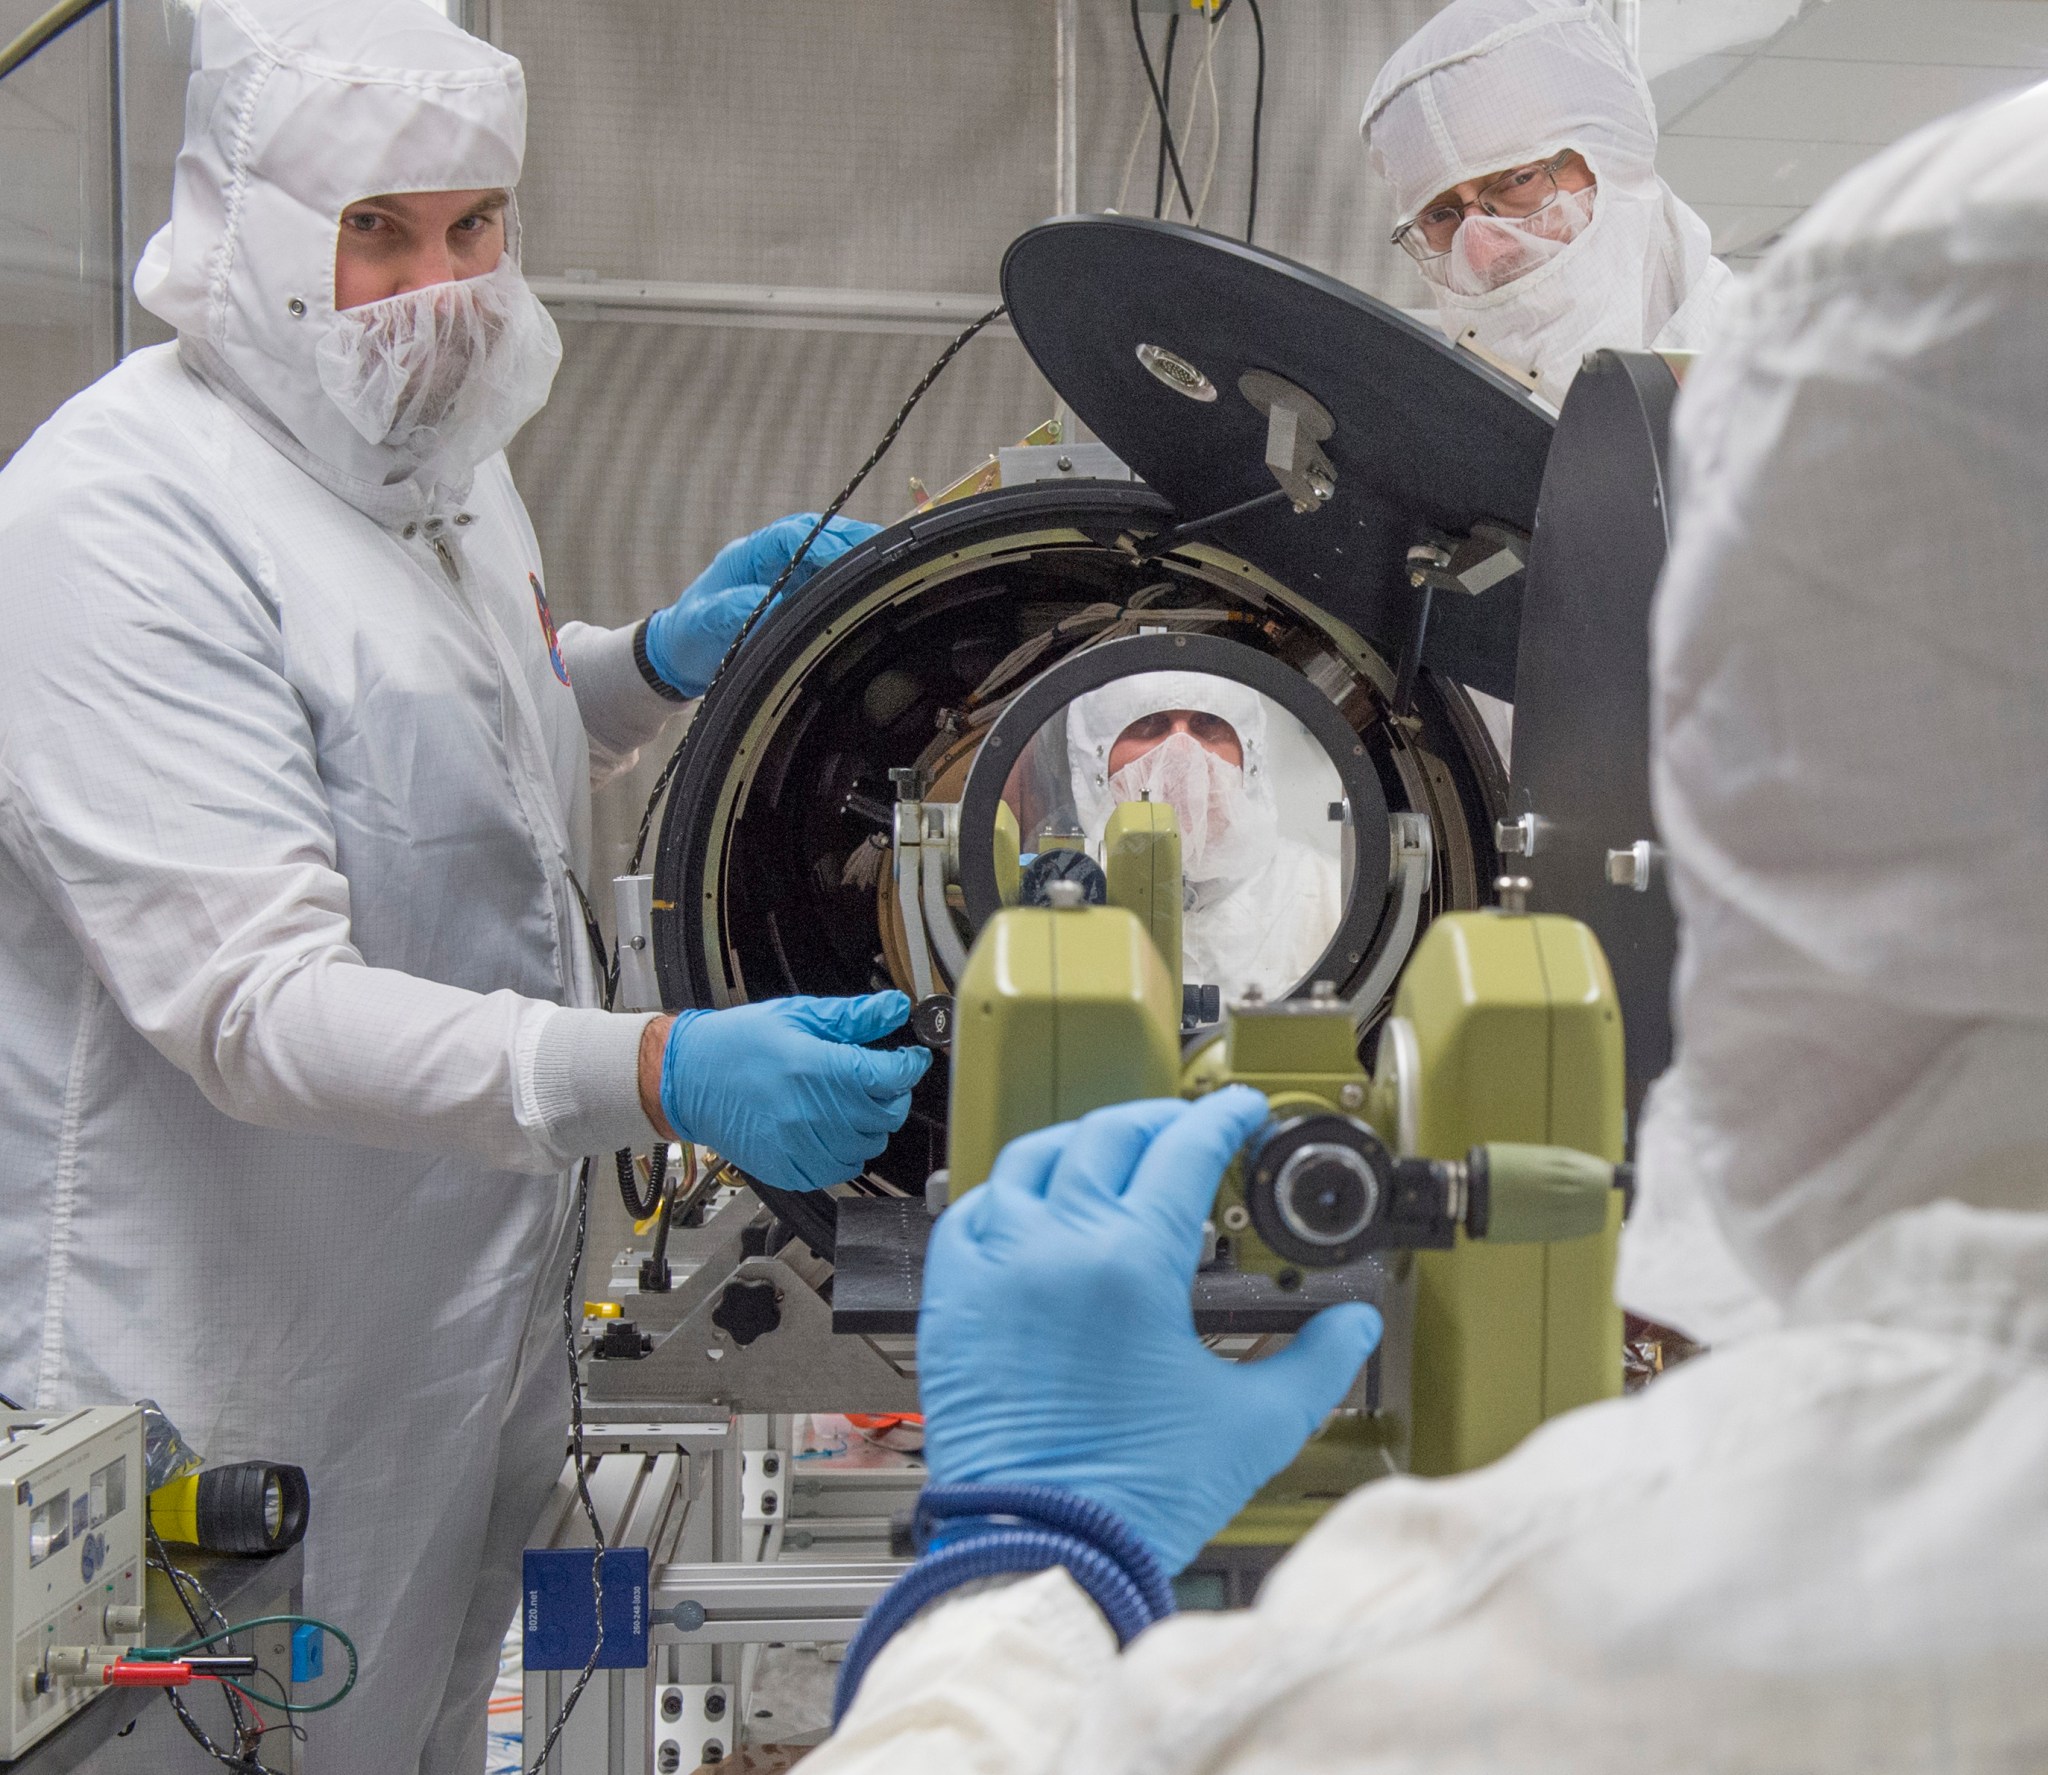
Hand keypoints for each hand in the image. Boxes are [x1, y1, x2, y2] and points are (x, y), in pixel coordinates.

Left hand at [643, 513, 881, 696]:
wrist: (681, 657)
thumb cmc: (689, 636)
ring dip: (860, 561)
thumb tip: (773, 607)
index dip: (823, 540)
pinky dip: (854, 585)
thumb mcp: (704, 623)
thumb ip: (734, 611)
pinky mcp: (799, 598)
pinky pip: (831, 584)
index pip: (793, 534)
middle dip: (855, 543)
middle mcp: (774, 559)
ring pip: (832, 558)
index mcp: (750, 554)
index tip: (847, 555)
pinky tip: (878, 593)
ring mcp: (789, 577)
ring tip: (893, 571)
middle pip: (823, 537)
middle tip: (889, 554)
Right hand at [659, 992, 929, 1191]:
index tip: (910, 1058)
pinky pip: (840, 1169)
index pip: (887, 1077)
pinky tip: (830, 1128)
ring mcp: (797, 1145)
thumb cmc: (738, 1043)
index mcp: (813, 1067)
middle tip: (877, 1078)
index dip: (908, 1066)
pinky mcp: (788, 1168)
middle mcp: (809, 1112)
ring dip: (869, 1124)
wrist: (689, 1078)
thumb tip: (895, 1008)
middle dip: (890, 1094)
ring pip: (868, 1146)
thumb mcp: (799, 1015)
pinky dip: (846, 1151)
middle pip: (884, 1115)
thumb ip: (853, 1016)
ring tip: (848, 1102)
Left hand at [918, 1089, 1382, 1573]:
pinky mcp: (952, 1300)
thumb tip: (1352, 1326)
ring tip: (1112, 1154)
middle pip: (1110, 1136)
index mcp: (1133, 1262)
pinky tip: (1031, 1205)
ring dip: (1082, 1143)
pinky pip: (972, 1211)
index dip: (1223, 1120)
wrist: (1042, 1548)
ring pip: (1033, 1158)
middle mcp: (1056, 1246)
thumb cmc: (1134, 1495)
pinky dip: (1008, 1193)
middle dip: (1160, 1122)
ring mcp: (994, 1267)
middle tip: (1188, 1133)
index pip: (1185, 1149)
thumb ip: (1315, 1363)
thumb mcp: (1254, 1425)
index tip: (1240, 1115)